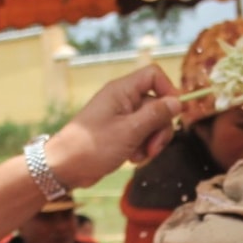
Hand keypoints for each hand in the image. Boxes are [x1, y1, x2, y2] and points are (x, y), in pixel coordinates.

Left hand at [44, 64, 181, 185]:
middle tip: (153, 148)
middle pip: (157, 104)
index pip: (153, 75)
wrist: (65, 167)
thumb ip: (156, 115)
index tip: (174, 113)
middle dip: (160, 128)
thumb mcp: (129, 131)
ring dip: (151, 142)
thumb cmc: (92, 146)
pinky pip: (142, 135)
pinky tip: (131, 159)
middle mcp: (122, 100)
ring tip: (138, 156)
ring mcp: (121, 117)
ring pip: (152, 123)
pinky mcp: (120, 132)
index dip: (168, 90)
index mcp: (122, 91)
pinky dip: (142, 148)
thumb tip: (178, 102)